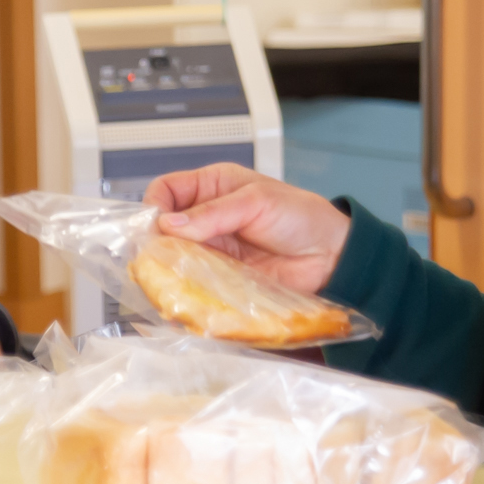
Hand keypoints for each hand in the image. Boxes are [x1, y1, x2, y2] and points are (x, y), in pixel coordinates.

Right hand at [144, 165, 350, 294]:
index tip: (154, 226)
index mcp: (212, 187)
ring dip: (166, 270)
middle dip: (154, 242)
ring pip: (172, 258)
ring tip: (164, 281)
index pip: (166, 190)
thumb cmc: (300, 217)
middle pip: (162, 228)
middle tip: (153, 259)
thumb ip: (214, 212)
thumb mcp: (257, 202)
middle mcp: (206, 219)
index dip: (154, 205)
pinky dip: (183, 290)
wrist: (330, 257)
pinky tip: (180, 296)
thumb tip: (169, 224)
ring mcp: (211, 250)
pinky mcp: (218, 279)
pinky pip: (192, 283)